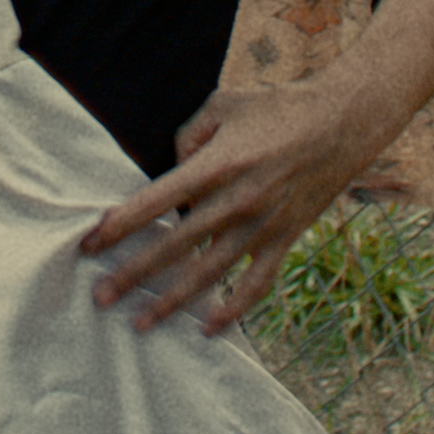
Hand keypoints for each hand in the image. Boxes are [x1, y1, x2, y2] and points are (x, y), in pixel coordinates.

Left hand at [80, 80, 384, 334]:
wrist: (343, 122)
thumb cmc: (278, 107)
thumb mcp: (223, 105)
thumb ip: (187, 136)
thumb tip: (172, 171)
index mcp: (216, 165)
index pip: (155, 201)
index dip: (120, 225)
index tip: (89, 244)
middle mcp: (236, 201)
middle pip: (174, 246)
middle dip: (133, 274)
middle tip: (99, 298)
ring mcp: (262, 226)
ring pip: (209, 274)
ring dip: (172, 301)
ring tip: (141, 323)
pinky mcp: (285, 239)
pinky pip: (256, 284)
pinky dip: (233, 309)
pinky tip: (208, 328)